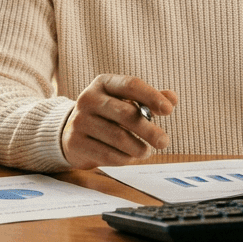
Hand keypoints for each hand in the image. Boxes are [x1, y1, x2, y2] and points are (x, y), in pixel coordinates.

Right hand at [60, 74, 177, 168]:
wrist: (70, 132)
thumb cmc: (106, 115)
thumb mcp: (124, 101)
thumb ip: (149, 100)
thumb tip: (172, 98)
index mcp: (103, 83)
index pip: (131, 85)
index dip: (152, 97)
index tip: (169, 110)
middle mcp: (88, 98)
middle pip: (126, 114)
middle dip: (149, 130)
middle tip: (164, 142)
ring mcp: (79, 120)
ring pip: (118, 137)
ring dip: (138, 148)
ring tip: (146, 151)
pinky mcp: (75, 142)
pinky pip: (107, 154)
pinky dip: (124, 158)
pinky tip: (129, 157)